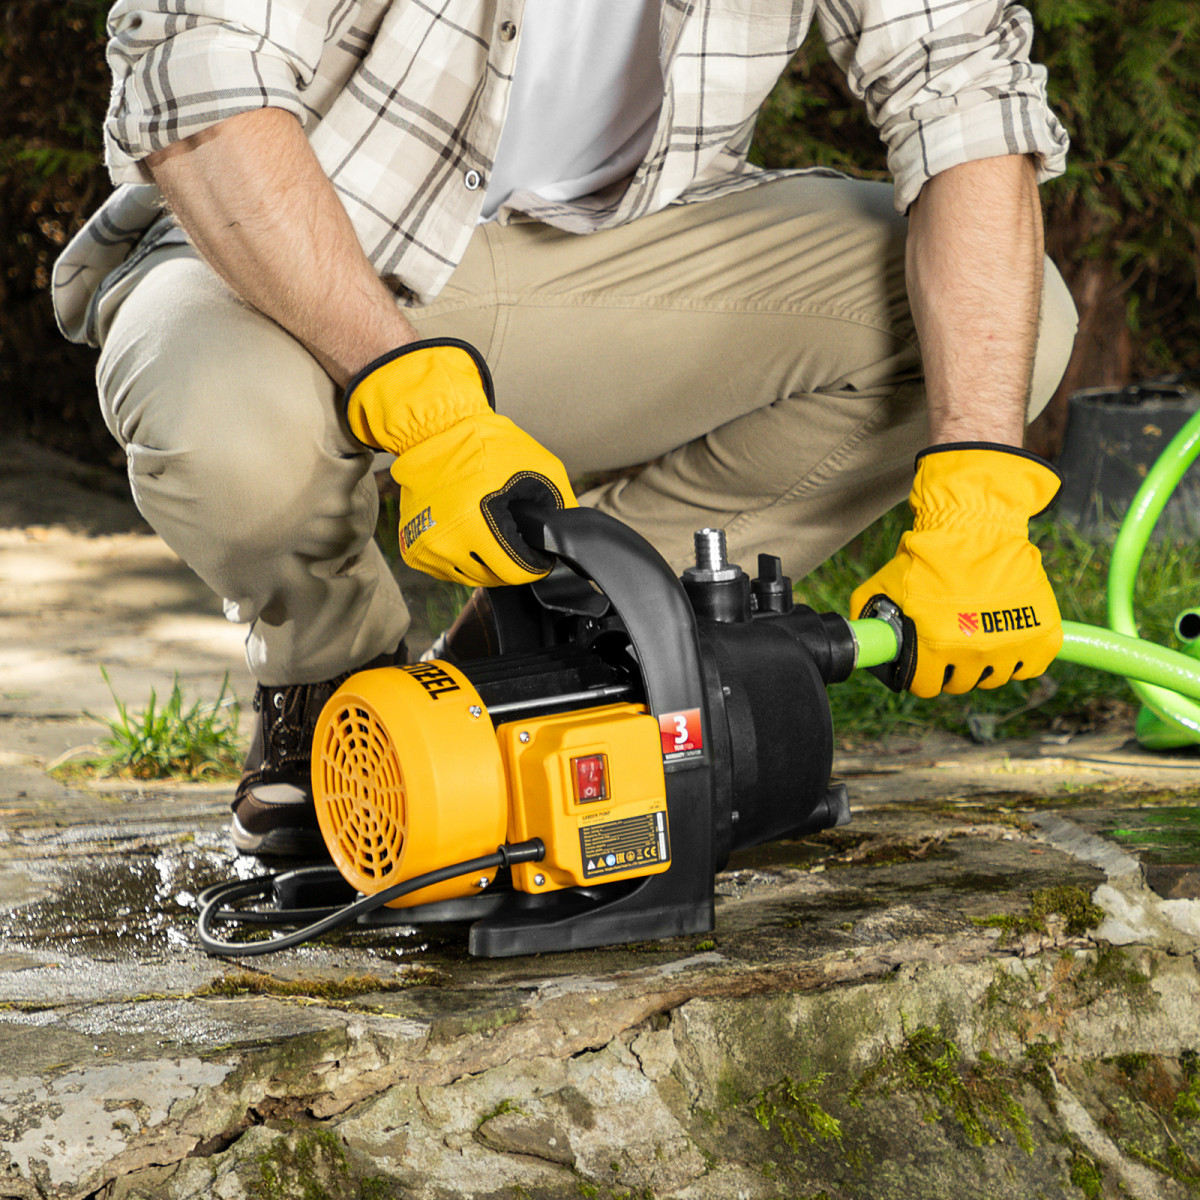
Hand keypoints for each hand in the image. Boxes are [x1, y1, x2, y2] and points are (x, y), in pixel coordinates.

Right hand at [345, 339, 576, 585]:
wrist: (434, 431)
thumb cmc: (486, 444)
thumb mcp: (539, 467)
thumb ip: (558, 506)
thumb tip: (566, 538)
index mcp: (473, 522)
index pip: (514, 572)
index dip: (533, 565)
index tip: (536, 553)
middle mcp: (445, 541)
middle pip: (493, 579)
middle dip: (510, 561)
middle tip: (513, 535)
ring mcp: (426, 548)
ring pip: (470, 578)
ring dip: (486, 563)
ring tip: (492, 531)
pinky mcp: (413, 550)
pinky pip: (448, 571)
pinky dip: (463, 558)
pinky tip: (470, 534)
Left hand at [850, 444, 1061, 697]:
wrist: (977, 526)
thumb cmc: (928, 554)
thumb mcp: (886, 584)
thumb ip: (868, 615)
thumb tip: (863, 640)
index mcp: (934, 646)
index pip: (927, 686)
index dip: (922, 675)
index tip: (924, 664)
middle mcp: (974, 652)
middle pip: (962, 683)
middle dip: (953, 667)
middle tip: (952, 643)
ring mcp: (1011, 645)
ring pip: (995, 677)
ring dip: (985, 662)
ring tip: (978, 633)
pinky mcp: (1043, 636)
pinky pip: (1030, 667)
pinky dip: (1021, 657)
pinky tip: (1007, 634)